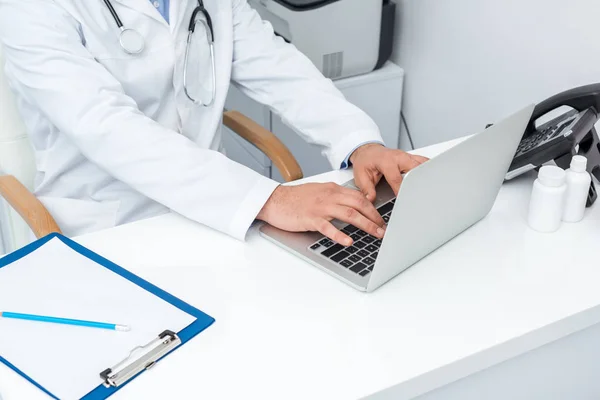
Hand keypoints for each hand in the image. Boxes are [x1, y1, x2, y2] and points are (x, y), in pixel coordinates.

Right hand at [257, 183, 385, 245]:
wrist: (275, 200)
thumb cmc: (295, 199)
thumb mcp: (319, 193)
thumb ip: (335, 198)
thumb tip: (352, 207)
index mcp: (332, 189)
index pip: (359, 196)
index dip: (373, 208)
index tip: (381, 218)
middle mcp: (329, 196)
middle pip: (359, 204)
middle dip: (375, 217)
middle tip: (384, 228)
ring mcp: (320, 207)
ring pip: (349, 214)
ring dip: (366, 225)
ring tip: (376, 234)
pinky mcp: (310, 218)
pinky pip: (328, 227)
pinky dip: (340, 234)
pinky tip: (348, 241)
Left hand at [350, 144, 428, 199]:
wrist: (368, 151)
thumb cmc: (366, 161)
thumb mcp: (361, 175)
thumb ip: (367, 189)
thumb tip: (371, 200)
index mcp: (387, 161)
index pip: (397, 178)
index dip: (401, 190)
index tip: (403, 200)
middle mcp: (399, 157)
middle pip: (415, 170)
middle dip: (418, 183)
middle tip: (420, 195)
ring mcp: (407, 156)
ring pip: (423, 165)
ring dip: (426, 176)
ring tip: (428, 189)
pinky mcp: (412, 158)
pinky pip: (424, 162)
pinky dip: (428, 170)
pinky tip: (430, 179)